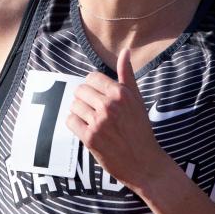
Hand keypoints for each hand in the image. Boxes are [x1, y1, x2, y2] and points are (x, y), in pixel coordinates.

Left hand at [67, 48, 169, 191]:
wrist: (144, 163)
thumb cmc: (141, 130)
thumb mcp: (137, 100)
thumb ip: (127, 75)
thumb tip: (125, 51)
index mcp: (121, 93)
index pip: (92, 77)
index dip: (93, 87)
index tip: (100, 98)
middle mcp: (109, 105)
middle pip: (80, 90)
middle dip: (85, 99)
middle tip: (96, 111)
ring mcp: (98, 122)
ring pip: (74, 105)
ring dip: (80, 112)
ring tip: (93, 121)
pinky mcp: (90, 138)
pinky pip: (70, 121)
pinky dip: (75, 124)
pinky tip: (87, 129)